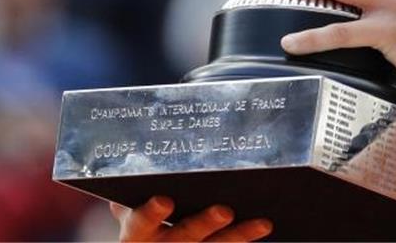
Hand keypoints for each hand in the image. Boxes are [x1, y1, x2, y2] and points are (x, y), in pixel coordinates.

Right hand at [110, 196, 271, 241]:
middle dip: (205, 224)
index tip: (165, 200)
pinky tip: (265, 225)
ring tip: (262, 223)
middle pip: (184, 236)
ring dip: (238, 235)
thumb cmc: (143, 223)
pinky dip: (245, 238)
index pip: (141, 223)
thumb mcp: (132, 211)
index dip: (152, 213)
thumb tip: (129, 161)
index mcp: (137, 232)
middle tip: (224, 210)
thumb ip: (133, 192)